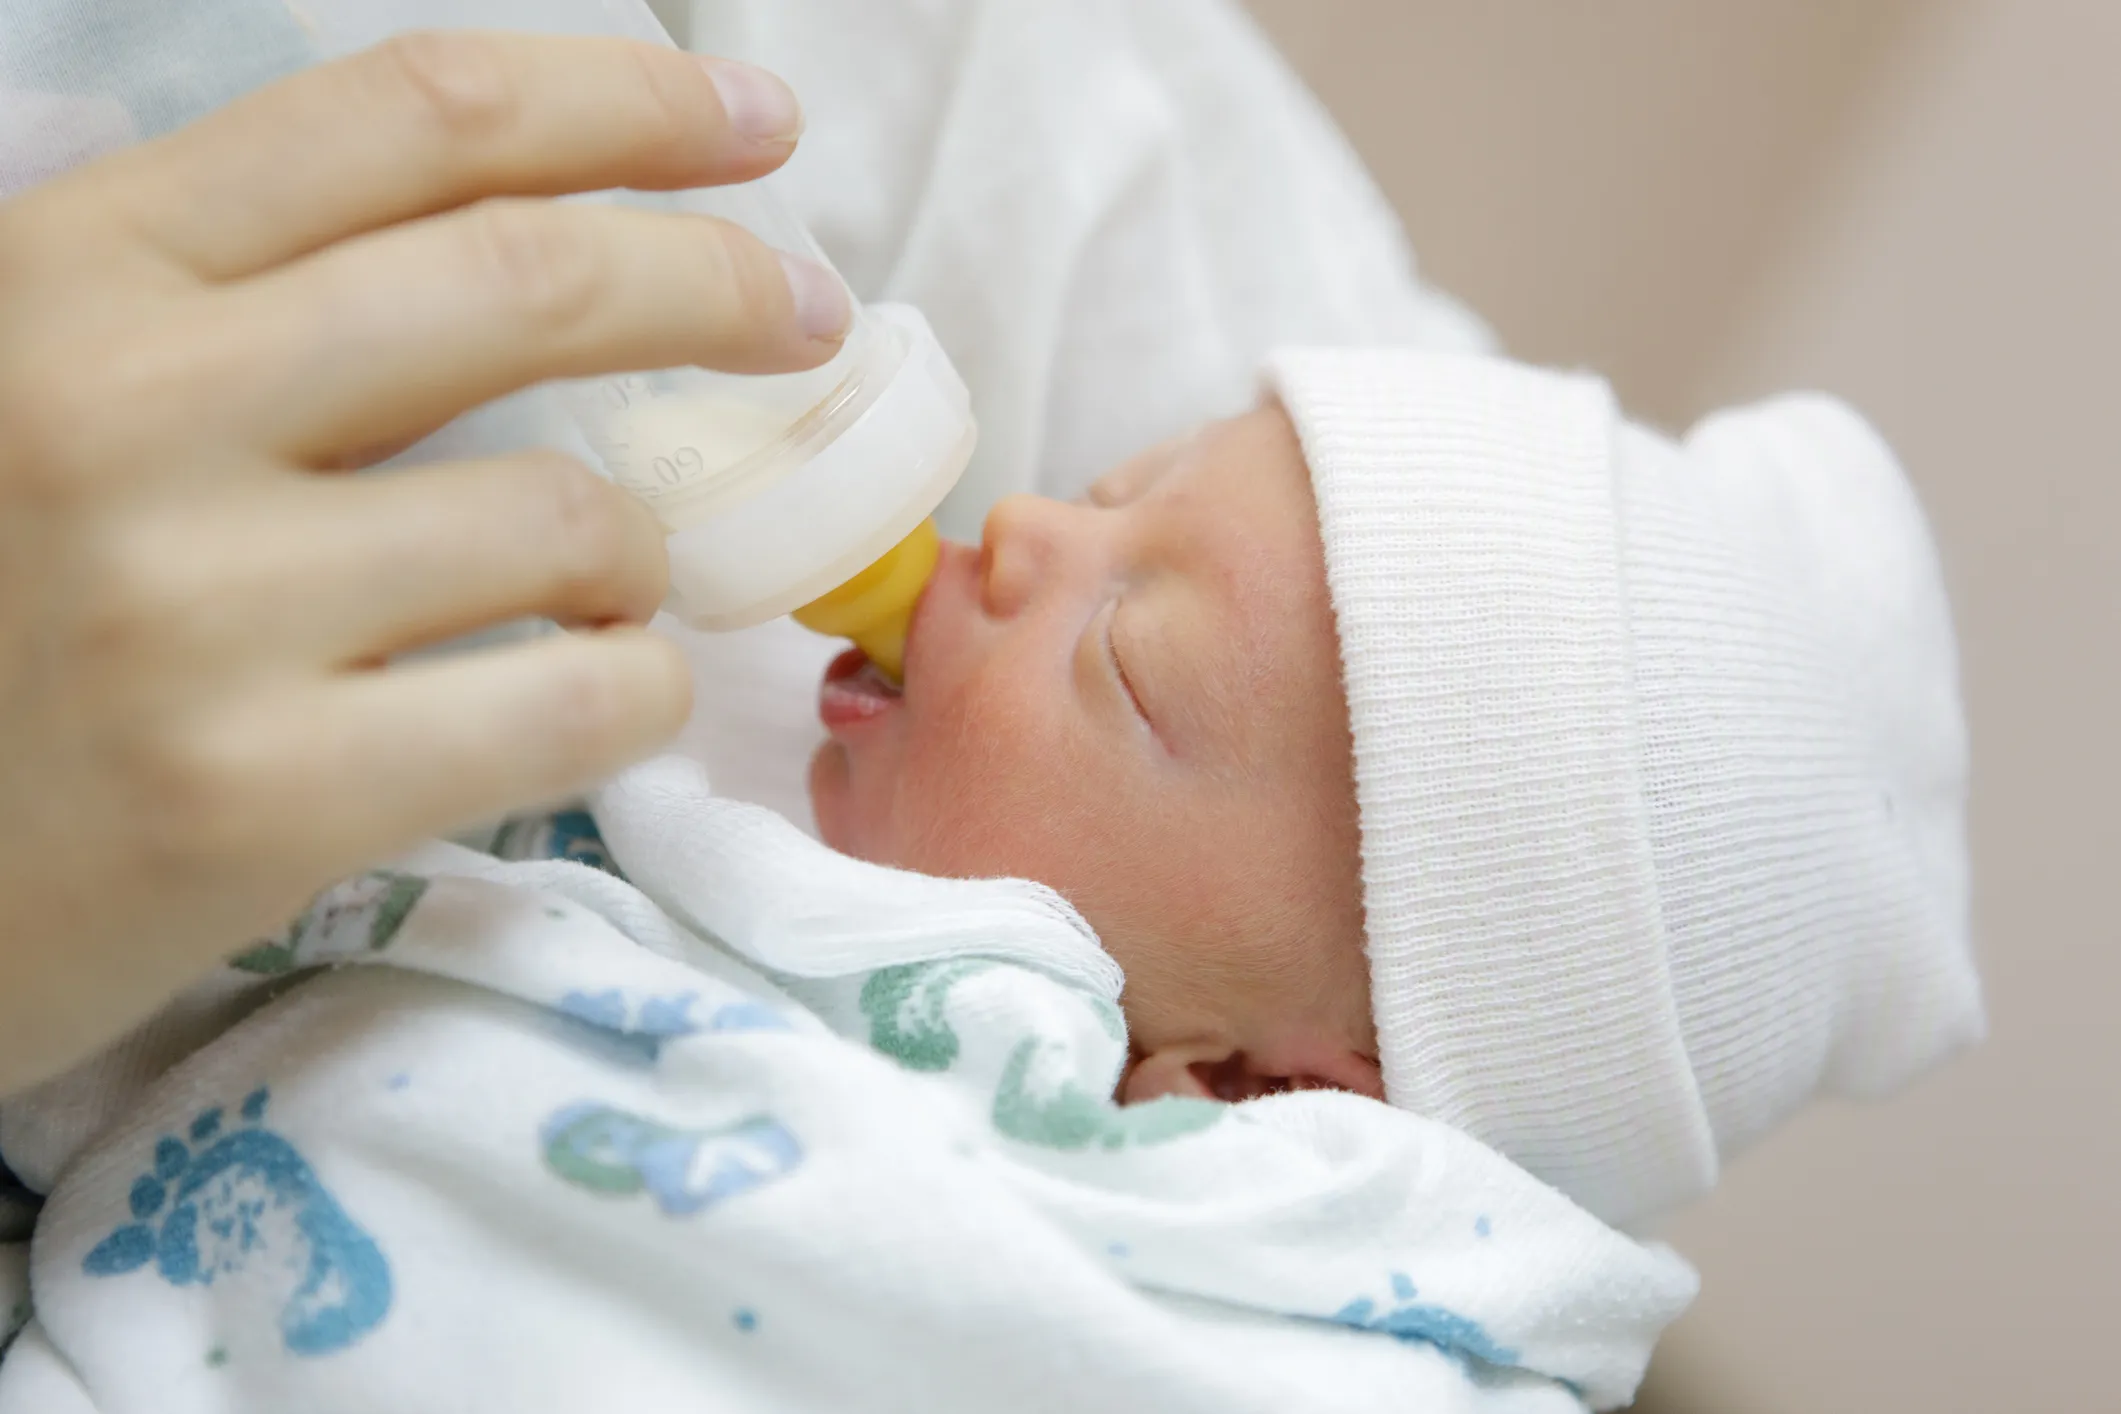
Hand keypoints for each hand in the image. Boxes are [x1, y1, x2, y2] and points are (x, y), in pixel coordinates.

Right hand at [0, 32, 849, 1091]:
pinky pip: (573, 702)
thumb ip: (234, 303)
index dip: (626, 101)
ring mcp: (191, 609)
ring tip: (607, 591)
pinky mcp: (252, 797)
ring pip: (574, 520)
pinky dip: (637, 691)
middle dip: (718, 283)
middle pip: (530, 280)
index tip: (755, 123)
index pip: (414, 118)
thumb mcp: (42, 384)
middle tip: (803, 314)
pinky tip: (600, 693)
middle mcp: (125, 406)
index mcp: (76, 270)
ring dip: (646, 552)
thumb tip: (526, 238)